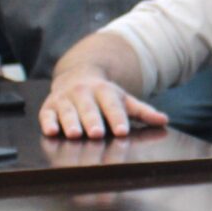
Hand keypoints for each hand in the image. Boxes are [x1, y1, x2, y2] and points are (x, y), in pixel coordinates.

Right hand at [39, 70, 168, 138]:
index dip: (117, 118)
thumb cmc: (104, 96)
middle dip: (93, 121)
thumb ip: (143, 111)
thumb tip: (164, 120)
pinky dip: (48, 122)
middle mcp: (84, 93)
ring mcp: (65, 99)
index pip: (112, 106)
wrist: (77, 76)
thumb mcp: (124, 100)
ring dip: (71, 123)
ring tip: (74, 134)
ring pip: (68, 111)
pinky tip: (51, 131)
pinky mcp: (49, 106)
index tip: (122, 131)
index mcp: (105, 92)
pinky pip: (46, 114)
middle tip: (97, 134)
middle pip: (89, 109)